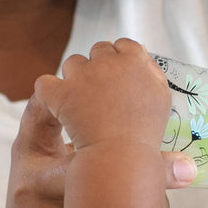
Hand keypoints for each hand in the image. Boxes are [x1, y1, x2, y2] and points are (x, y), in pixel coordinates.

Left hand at [35, 39, 171, 150]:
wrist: (123, 162)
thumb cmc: (145, 135)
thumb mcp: (160, 100)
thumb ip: (152, 73)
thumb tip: (142, 51)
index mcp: (135, 61)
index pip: (125, 46)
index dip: (121, 61)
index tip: (119, 78)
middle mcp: (107, 63)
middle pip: (98, 51)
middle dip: (99, 69)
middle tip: (102, 95)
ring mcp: (81, 77)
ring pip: (72, 64)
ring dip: (75, 79)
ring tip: (82, 105)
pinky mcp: (59, 94)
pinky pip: (46, 83)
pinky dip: (49, 95)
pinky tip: (56, 108)